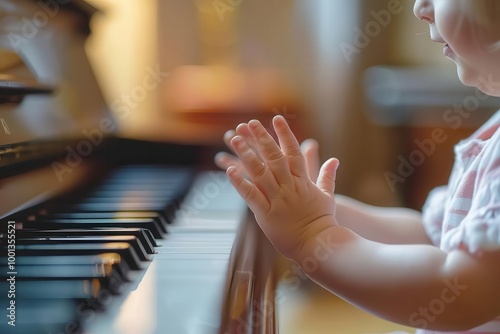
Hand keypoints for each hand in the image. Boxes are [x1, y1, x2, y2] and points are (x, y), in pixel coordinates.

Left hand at [224, 116, 339, 260]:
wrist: (318, 244)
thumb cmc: (323, 221)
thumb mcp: (327, 196)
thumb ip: (327, 176)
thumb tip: (334, 159)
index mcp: (303, 181)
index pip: (293, 152)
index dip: (285, 134)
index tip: (277, 119)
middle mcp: (289, 187)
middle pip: (274, 157)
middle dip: (262, 138)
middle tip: (250, 123)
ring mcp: (277, 199)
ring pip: (259, 172)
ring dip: (246, 154)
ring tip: (236, 139)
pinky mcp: (266, 214)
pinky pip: (251, 195)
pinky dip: (240, 183)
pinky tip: (230, 170)